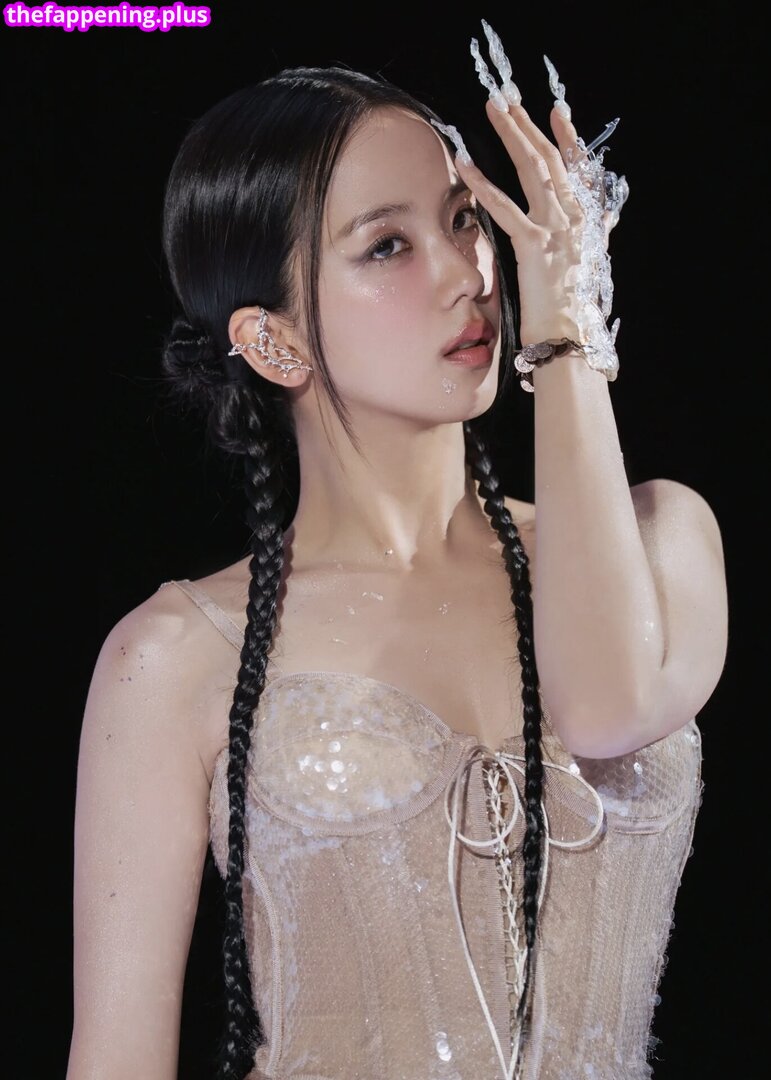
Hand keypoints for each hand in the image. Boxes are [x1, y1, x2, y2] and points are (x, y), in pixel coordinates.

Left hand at [455, 97, 613, 345]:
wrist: (570, 336)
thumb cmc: (574, 307)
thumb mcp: (593, 261)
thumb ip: (600, 231)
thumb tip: (610, 213)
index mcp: (586, 220)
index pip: (578, 169)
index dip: (568, 137)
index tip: (558, 111)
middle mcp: (574, 217)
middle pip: (550, 159)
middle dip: (528, 125)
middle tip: (507, 99)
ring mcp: (555, 228)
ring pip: (532, 169)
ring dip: (511, 134)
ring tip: (492, 109)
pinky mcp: (533, 244)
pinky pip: (504, 207)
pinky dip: (483, 183)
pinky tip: (465, 166)